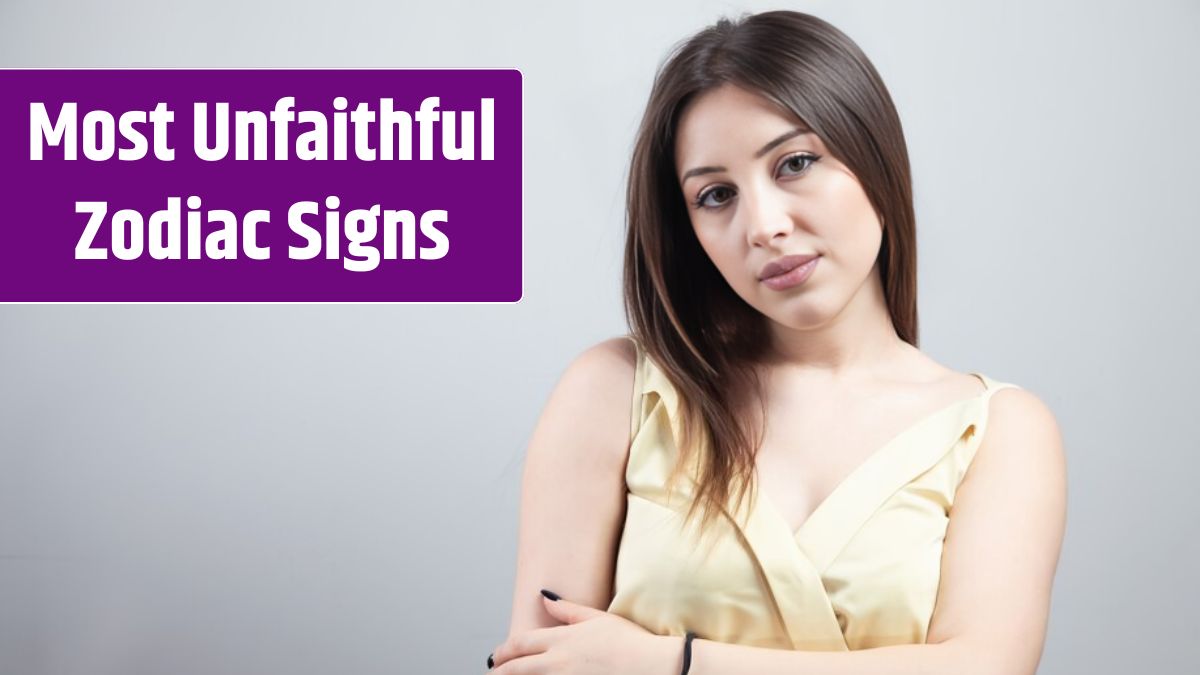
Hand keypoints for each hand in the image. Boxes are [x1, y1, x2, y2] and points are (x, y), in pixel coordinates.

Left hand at [488, 590, 678, 673]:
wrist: (653, 667)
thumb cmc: (630, 642)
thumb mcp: (598, 618)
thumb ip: (568, 610)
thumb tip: (545, 598)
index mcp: (562, 640)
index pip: (521, 644)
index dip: (504, 651)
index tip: (495, 656)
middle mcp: (559, 662)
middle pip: (518, 668)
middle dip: (501, 671)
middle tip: (493, 673)